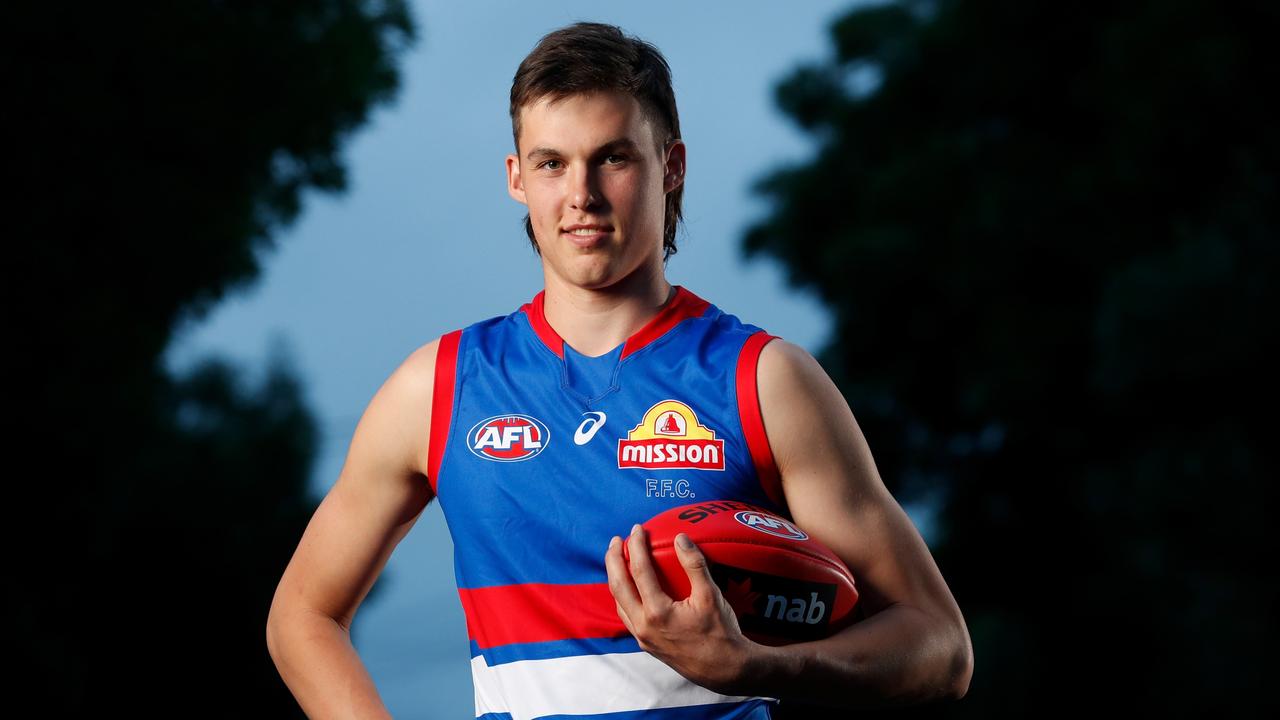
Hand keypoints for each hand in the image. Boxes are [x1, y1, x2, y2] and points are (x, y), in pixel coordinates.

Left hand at [604, 523, 759, 695]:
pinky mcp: (647, 644)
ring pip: (618, 602)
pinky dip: (624, 596)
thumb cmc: (721, 634)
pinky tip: (631, 588)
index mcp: (657, 612)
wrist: (724, 670)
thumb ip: (694, 564)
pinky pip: (626, 615)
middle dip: (613, 559)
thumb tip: (681, 538)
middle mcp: (643, 626)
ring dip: (616, 578)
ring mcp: (642, 637)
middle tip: (616, 540)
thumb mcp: (710, 596)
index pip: (639, 570)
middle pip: (617, 586)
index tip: (637, 529)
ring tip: (619, 559)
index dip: (636, 545)